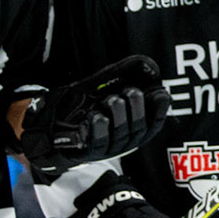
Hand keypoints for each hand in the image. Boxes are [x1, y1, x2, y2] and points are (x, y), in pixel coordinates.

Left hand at [18, 56, 170, 181]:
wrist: (58, 131)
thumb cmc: (89, 108)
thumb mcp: (107, 92)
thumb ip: (124, 79)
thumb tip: (146, 66)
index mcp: (136, 128)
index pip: (156, 121)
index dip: (161, 109)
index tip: (160, 93)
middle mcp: (127, 140)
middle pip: (139, 127)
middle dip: (138, 107)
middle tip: (131, 91)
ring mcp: (110, 148)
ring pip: (121, 133)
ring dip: (118, 114)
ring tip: (112, 100)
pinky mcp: (92, 151)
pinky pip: (100, 141)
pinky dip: (100, 128)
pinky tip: (98, 116)